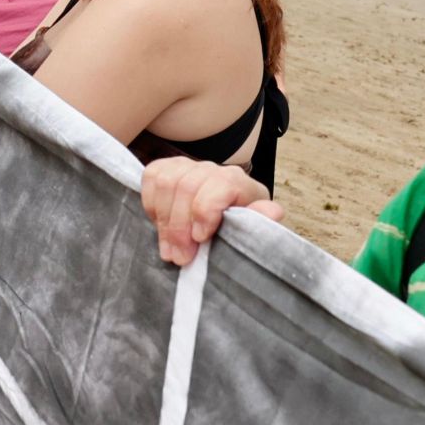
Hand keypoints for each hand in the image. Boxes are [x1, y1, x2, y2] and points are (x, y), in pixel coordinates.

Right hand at [140, 158, 281, 265]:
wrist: (224, 221)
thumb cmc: (237, 230)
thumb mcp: (253, 231)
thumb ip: (261, 223)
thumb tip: (273, 213)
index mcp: (239, 183)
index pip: (221, 184)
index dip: (206, 210)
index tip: (200, 239)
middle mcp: (214, 170)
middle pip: (188, 186)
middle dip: (180, 226)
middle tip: (180, 257)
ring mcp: (189, 166)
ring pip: (167, 182)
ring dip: (163, 220)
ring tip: (169, 249)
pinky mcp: (167, 168)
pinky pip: (152, 176)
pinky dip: (150, 203)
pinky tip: (158, 224)